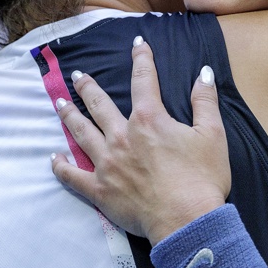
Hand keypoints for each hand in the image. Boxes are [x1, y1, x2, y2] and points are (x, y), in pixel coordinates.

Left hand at [51, 38, 230, 242]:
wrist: (186, 221)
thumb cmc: (202, 179)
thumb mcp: (212, 135)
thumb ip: (205, 101)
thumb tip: (203, 73)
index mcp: (149, 121)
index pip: (144, 81)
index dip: (142, 60)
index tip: (138, 46)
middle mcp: (122, 137)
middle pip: (99, 105)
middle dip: (88, 87)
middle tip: (78, 76)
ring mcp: (107, 164)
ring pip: (81, 133)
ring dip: (69, 116)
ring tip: (59, 104)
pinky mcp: (99, 190)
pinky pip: (73, 176)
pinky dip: (61, 166)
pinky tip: (55, 158)